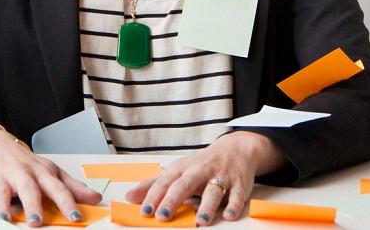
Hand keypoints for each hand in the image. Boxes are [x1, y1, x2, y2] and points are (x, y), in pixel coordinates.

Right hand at [0, 127, 102, 226]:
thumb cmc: (26, 163)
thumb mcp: (51, 171)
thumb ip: (72, 187)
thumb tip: (96, 199)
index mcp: (41, 173)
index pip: (57, 188)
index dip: (67, 202)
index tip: (75, 216)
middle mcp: (21, 174)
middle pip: (28, 189)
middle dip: (33, 205)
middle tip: (37, 222)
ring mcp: (1, 178)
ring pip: (1, 192)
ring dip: (2, 206)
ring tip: (5, 218)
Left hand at [125, 131, 285, 225]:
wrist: (236, 148)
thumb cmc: (202, 164)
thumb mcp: (177, 170)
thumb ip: (154, 184)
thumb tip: (129, 196)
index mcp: (183, 169)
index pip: (165, 182)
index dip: (154, 196)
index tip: (145, 211)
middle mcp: (200, 171)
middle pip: (185, 184)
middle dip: (173, 199)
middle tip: (163, 215)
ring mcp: (221, 176)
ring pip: (213, 190)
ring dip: (207, 205)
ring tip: (200, 220)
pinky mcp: (240, 183)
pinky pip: (238, 195)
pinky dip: (234, 205)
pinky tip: (228, 215)